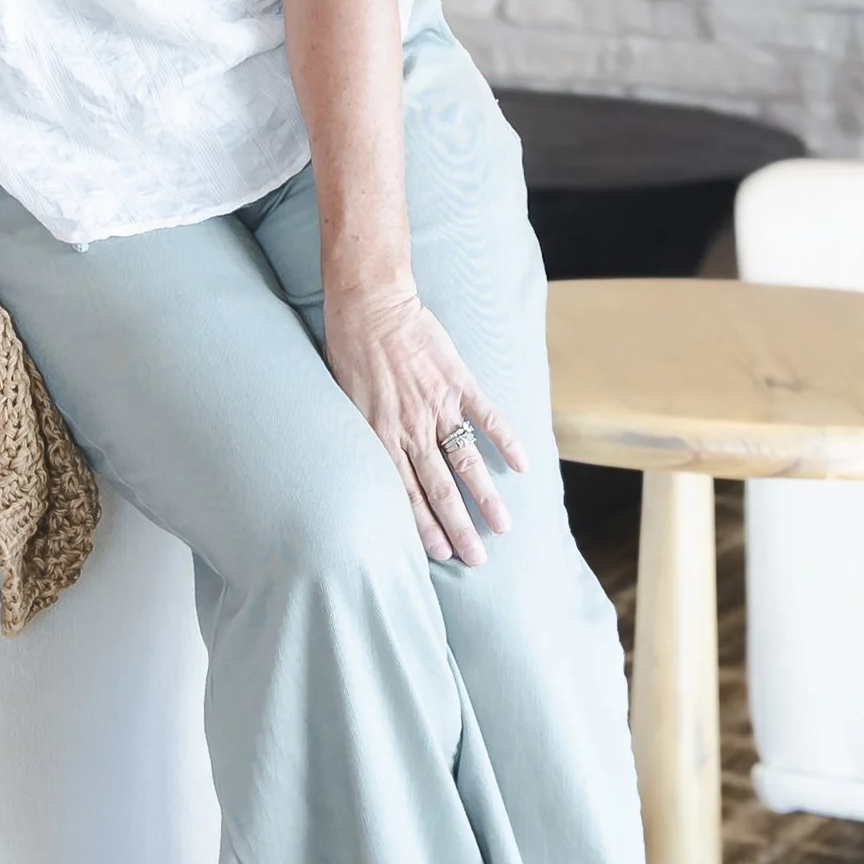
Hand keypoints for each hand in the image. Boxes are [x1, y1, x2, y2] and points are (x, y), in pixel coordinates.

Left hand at [321, 279, 525, 568]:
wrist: (369, 303)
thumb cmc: (347, 349)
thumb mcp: (342, 400)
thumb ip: (362, 433)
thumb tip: (366, 464)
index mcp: (380, 435)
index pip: (405, 494)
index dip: (424, 526)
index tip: (440, 554)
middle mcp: (410, 428)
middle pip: (440, 489)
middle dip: (459, 528)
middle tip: (476, 560)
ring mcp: (437, 406)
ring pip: (466, 462)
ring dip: (486, 498)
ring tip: (503, 527)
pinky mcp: (458, 381)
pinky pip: (487, 416)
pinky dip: (506, 440)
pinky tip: (521, 464)